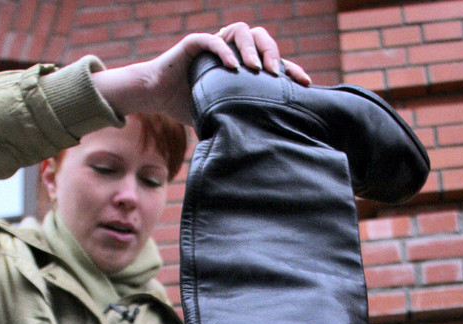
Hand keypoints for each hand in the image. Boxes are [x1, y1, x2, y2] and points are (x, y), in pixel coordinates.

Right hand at [95, 24, 310, 125]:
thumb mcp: (220, 117)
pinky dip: (223, 52)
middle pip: (261, 38)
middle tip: (275, 73)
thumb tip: (261, 154)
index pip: (271, 62)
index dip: (290, 70)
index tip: (305, 84)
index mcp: (241, 66)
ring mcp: (213, 44)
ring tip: (255, 69)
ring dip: (250, 48)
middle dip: (272, 53)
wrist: (157, 96)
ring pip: (239, 31)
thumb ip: (239, 125)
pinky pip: (211, 40)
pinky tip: (231, 67)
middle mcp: (231, 51)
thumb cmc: (187, 106)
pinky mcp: (194, 43)